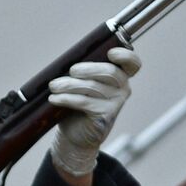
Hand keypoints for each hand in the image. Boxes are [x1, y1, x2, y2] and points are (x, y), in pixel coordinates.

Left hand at [47, 47, 139, 176]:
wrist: (76, 133)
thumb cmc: (79, 101)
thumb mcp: (83, 82)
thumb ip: (84, 69)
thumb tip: (67, 59)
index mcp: (120, 75)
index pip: (132, 64)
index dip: (126, 56)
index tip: (111, 53)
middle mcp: (123, 88)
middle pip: (110, 72)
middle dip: (88, 68)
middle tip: (70, 71)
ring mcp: (116, 103)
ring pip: (93, 87)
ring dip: (69, 84)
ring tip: (53, 86)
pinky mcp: (105, 116)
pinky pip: (84, 102)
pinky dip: (67, 98)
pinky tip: (54, 98)